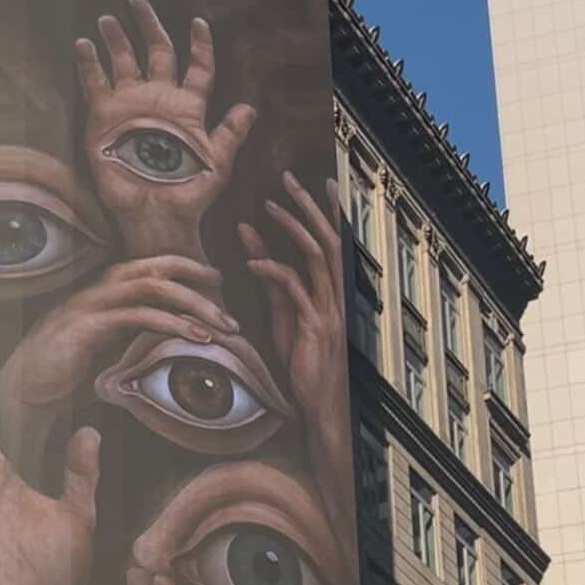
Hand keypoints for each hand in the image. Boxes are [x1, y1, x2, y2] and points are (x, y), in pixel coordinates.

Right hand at [0, 255, 239, 475]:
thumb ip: (132, 338)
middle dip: (199, 284)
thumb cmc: (64, 372)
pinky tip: (195, 338)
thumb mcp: (105, 348)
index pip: (151, 265)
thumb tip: (169, 345)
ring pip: (153, 287)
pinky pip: (138, 315)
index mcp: (104, 290)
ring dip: (193, 305)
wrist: (23, 389)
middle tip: (229, 311)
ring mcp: (92, 304)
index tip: (217, 284)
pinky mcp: (88, 326)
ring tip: (222, 327)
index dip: (187, 269)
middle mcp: (99, 288)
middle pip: (158, 268)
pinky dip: (172, 324)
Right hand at [75, 0, 255, 259]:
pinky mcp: (104, 117)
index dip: (200, 45)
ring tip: (108, 19)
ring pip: (123, 62)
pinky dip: (88, 63)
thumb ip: (231, 132)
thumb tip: (250, 107)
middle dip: (148, 26)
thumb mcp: (218, 162)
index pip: (198, 68)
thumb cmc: (189, 192)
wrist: (155, 214)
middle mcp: (159, 100)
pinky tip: (83, 44)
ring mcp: (130, 106)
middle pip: (156, 53)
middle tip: (137, 1)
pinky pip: (94, 84)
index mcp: (189, 107)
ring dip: (116, 39)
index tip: (199, 23)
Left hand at [237, 174, 354, 540]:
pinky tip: (252, 262)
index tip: (315, 181)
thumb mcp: (283, 314)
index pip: (331, 242)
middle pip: (326, 240)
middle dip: (309, 207)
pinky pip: (294, 291)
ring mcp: (327, 311)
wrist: (320, 406)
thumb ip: (270, 277)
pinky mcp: (313, 328)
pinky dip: (273, 271)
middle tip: (290, 178)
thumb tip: (249, 239)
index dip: (325, 211)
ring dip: (292, 229)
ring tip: (270, 207)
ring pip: (314, 258)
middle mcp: (335, 296)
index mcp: (331, 291)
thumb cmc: (303, 364)